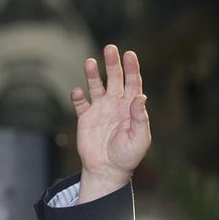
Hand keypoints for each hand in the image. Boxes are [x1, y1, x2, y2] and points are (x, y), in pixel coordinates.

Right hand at [72, 44, 150, 201]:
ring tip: (90, 62)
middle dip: (113, 64)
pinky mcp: (86, 118)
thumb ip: (140, 118)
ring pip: (96, 86)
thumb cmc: (127, 156)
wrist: (107, 170)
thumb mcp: (139, 139)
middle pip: (114, 78)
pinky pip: (80, 103)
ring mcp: (100, 110)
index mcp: (131, 108)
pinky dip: (77, 97)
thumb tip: (141, 96)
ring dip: (93, 74)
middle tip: (110, 48)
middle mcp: (115, 105)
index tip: (130, 54)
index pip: (133, 83)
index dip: (132, 68)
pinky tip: (78, 92)